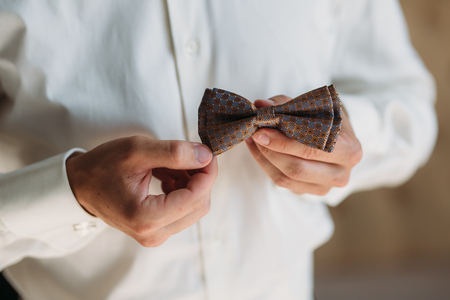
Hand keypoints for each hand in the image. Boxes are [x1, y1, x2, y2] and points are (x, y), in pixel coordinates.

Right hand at [66, 135, 216, 246]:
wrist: (81, 185)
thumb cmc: (102, 167)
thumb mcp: (137, 151)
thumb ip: (174, 153)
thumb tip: (206, 156)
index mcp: (146, 218)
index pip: (196, 198)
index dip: (208, 173)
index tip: (207, 152)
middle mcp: (152, 234)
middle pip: (199, 205)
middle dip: (200, 177)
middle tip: (188, 154)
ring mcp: (155, 235)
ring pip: (194, 207)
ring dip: (190, 182)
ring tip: (170, 164)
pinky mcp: (156, 231)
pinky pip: (183, 210)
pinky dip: (182, 189)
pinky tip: (167, 175)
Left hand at [245, 95, 361, 194]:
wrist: (338, 138)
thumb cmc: (327, 120)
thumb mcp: (314, 107)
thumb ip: (287, 104)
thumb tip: (261, 104)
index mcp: (350, 150)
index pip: (311, 149)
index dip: (283, 141)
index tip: (261, 129)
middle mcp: (341, 174)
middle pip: (297, 168)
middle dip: (271, 150)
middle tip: (254, 134)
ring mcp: (325, 187)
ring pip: (286, 178)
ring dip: (264, 158)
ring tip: (252, 139)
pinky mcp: (309, 192)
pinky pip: (281, 182)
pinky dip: (265, 165)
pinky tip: (258, 149)